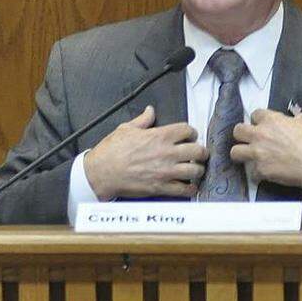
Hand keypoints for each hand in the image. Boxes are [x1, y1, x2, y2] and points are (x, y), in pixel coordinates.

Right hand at [84, 105, 207, 199]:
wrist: (101, 173)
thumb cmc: (111, 151)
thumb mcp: (125, 129)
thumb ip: (143, 120)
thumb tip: (150, 111)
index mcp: (159, 136)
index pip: (187, 130)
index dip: (190, 133)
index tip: (188, 137)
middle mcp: (166, 153)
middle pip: (198, 150)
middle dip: (200, 152)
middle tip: (198, 154)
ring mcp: (165, 171)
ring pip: (196, 170)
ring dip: (197, 170)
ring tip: (193, 170)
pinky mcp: (161, 187)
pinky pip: (185, 189)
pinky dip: (190, 189)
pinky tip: (188, 186)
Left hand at [230, 108, 301, 193]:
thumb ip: (296, 121)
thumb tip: (299, 118)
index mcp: (272, 121)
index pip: (255, 114)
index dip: (258, 120)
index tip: (261, 125)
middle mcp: (261, 135)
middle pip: (237, 131)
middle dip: (242, 135)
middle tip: (248, 140)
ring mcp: (258, 153)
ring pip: (235, 152)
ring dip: (241, 154)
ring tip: (248, 157)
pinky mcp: (260, 170)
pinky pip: (251, 172)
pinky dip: (257, 174)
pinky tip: (264, 173)